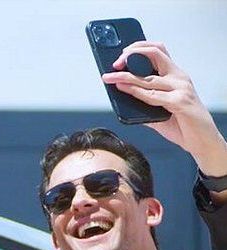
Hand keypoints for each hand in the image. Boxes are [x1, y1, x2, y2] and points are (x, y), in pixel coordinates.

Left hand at [102, 41, 226, 175]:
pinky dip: (136, 92)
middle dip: (132, 55)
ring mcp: (181, 88)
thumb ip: (143, 103)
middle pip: (155, 54)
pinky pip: (153, 95)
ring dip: (125, 76)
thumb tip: (121, 100)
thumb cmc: (182, 124)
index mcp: (175, 76)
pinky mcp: (180, 102)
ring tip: (110, 78)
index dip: (138, 49)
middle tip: (114, 64)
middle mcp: (179, 78)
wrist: (200, 140)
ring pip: (149, 77)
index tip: (121, 56)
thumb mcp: (158, 111)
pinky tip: (124, 89)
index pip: (158, 51)